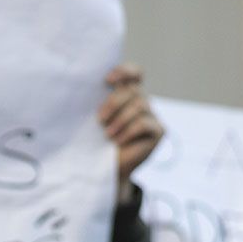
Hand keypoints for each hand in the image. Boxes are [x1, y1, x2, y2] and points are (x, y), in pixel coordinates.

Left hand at [98, 64, 162, 203]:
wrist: (108, 169)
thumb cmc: (97, 141)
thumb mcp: (95, 119)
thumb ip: (98, 102)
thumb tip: (83, 86)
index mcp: (127, 94)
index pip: (135, 73)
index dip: (124, 72)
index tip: (107, 80)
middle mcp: (142, 101)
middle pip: (133, 90)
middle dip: (114, 103)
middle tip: (99, 120)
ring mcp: (152, 115)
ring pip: (139, 106)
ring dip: (120, 119)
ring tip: (107, 134)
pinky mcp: (159, 131)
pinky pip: (144, 123)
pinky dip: (128, 131)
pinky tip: (118, 141)